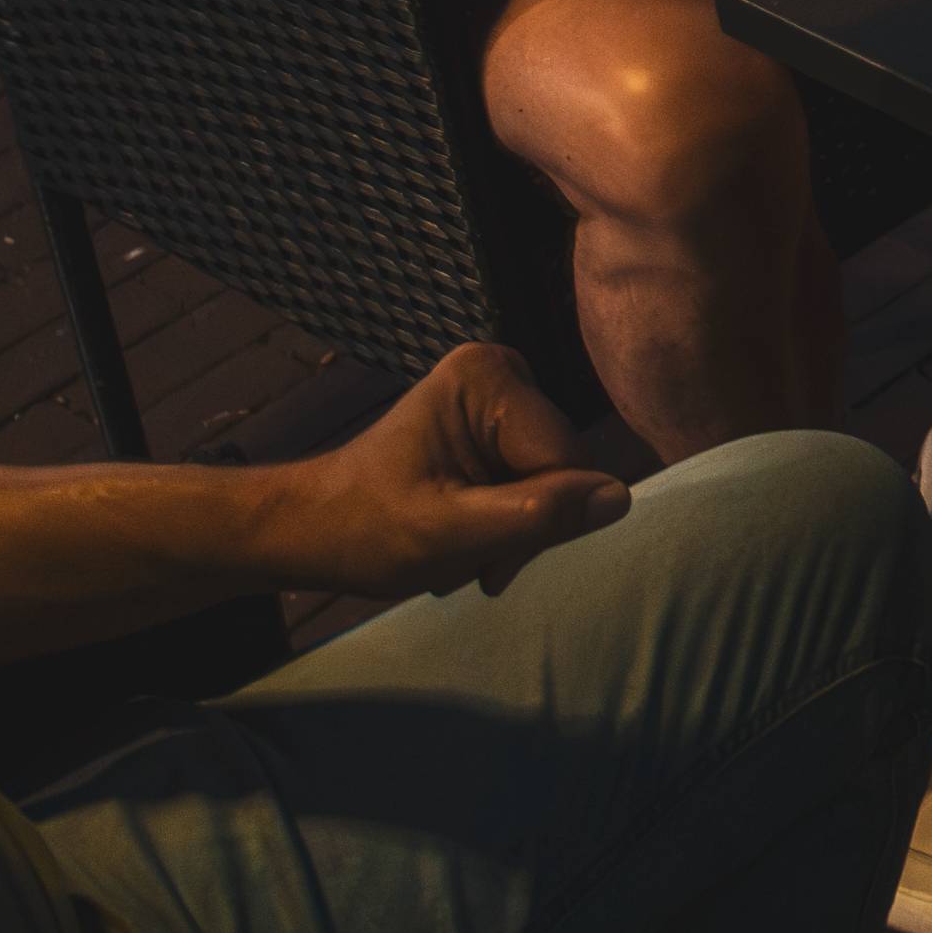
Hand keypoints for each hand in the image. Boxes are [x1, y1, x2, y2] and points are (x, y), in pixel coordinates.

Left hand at [260, 342, 628, 601]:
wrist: (312, 531)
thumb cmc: (363, 531)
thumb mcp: (451, 534)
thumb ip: (535, 516)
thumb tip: (619, 497)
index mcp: (488, 378)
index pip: (566, 463)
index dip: (540, 522)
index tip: (485, 561)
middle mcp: (501, 371)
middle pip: (563, 469)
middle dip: (524, 526)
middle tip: (466, 557)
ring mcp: (500, 397)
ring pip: (554, 482)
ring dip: (513, 531)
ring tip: (458, 549)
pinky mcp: (497, 424)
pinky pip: (536, 480)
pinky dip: (505, 520)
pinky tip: (464, 534)